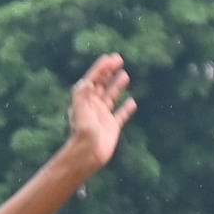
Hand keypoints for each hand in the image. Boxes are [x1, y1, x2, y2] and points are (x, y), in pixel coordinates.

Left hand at [67, 54, 135, 169]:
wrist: (88, 155)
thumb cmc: (82, 134)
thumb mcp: (80, 112)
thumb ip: (82, 96)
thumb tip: (86, 81)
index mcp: (84, 101)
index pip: (92, 80)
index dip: (100, 69)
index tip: (110, 58)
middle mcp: (93, 107)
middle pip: (101, 85)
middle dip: (108, 72)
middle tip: (118, 60)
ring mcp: (103, 117)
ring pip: (111, 97)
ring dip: (117, 86)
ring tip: (124, 75)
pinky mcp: (112, 127)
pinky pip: (121, 115)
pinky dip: (126, 109)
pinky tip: (132, 102)